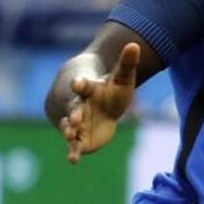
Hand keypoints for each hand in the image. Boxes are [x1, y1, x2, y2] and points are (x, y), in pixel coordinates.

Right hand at [59, 43, 139, 163]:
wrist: (91, 104)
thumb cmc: (107, 89)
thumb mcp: (121, 77)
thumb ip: (127, 63)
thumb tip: (134, 44)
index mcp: (87, 88)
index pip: (82, 85)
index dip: (80, 84)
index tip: (77, 83)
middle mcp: (77, 105)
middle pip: (72, 108)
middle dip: (72, 113)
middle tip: (74, 117)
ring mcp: (75, 122)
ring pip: (69, 127)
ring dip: (69, 131)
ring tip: (70, 136)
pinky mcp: (79, 137)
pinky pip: (74, 145)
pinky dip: (73, 151)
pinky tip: (73, 160)